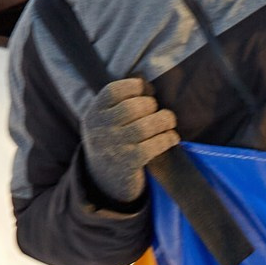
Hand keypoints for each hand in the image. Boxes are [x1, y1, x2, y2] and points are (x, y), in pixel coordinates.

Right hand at [79, 78, 177, 204]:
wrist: (104, 181)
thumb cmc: (112, 142)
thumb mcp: (105, 120)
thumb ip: (119, 102)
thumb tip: (146, 83)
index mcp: (94, 114)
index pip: (114, 91)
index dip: (135, 87)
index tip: (146, 91)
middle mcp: (100, 130)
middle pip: (133, 107)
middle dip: (151, 106)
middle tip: (158, 112)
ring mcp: (114, 147)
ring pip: (145, 126)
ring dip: (164, 121)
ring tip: (169, 122)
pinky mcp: (129, 164)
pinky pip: (153, 146)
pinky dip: (167, 139)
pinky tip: (172, 138)